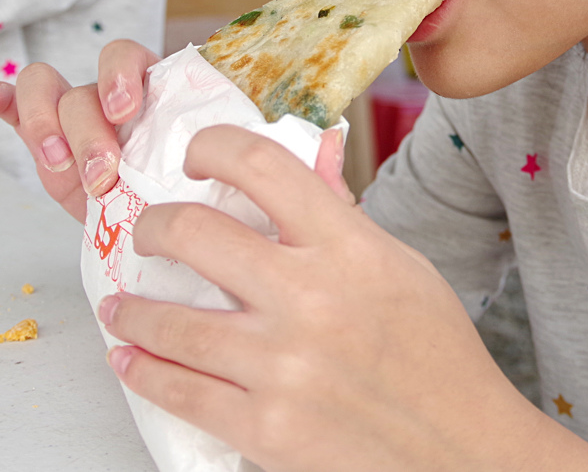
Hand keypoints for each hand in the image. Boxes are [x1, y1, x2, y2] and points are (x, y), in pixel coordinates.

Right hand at [0, 39, 355, 222]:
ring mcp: (85, 127)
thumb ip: (298, 172)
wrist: (202, 252)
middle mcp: (127, 106)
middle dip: (88, 119)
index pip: (143, 61)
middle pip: (92, 80)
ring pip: (52, 93)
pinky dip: (3, 105)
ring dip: (49, 125)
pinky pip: (19, 116)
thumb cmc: (237, 214)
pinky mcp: (53, 156)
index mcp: (174, 99)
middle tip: (103, 170)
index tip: (130, 109)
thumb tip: (336, 144)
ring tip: (66, 174)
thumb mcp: (269, 199)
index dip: (128, 75)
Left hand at [96, 125, 587, 471]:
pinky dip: (143, 370)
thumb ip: (342, 221)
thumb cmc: (439, 357)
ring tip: (122, 305)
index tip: (195, 156)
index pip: (261, 165)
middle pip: (194, 232)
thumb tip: (298, 167)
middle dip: (154, 227)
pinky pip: (179, 391)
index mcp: (350, 247)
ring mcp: (282, 365)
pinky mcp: (265, 427)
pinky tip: (131, 357)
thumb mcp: (403, 267)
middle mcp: (310, 297)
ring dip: (132, 308)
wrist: (465, 450)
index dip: (211, 147)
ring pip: (170, 320)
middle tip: (148, 233)